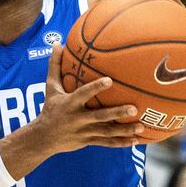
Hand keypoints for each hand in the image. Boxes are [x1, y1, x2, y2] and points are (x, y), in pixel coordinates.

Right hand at [16, 44, 143, 154]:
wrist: (43, 138)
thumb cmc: (50, 108)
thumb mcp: (50, 87)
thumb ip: (55, 66)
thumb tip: (56, 44)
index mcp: (70, 104)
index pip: (83, 94)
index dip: (95, 88)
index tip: (110, 80)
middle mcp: (78, 119)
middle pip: (100, 116)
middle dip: (117, 113)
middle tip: (134, 108)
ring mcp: (85, 132)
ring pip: (107, 132)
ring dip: (124, 130)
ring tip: (142, 126)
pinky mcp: (89, 141)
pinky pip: (107, 143)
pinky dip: (122, 143)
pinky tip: (137, 140)